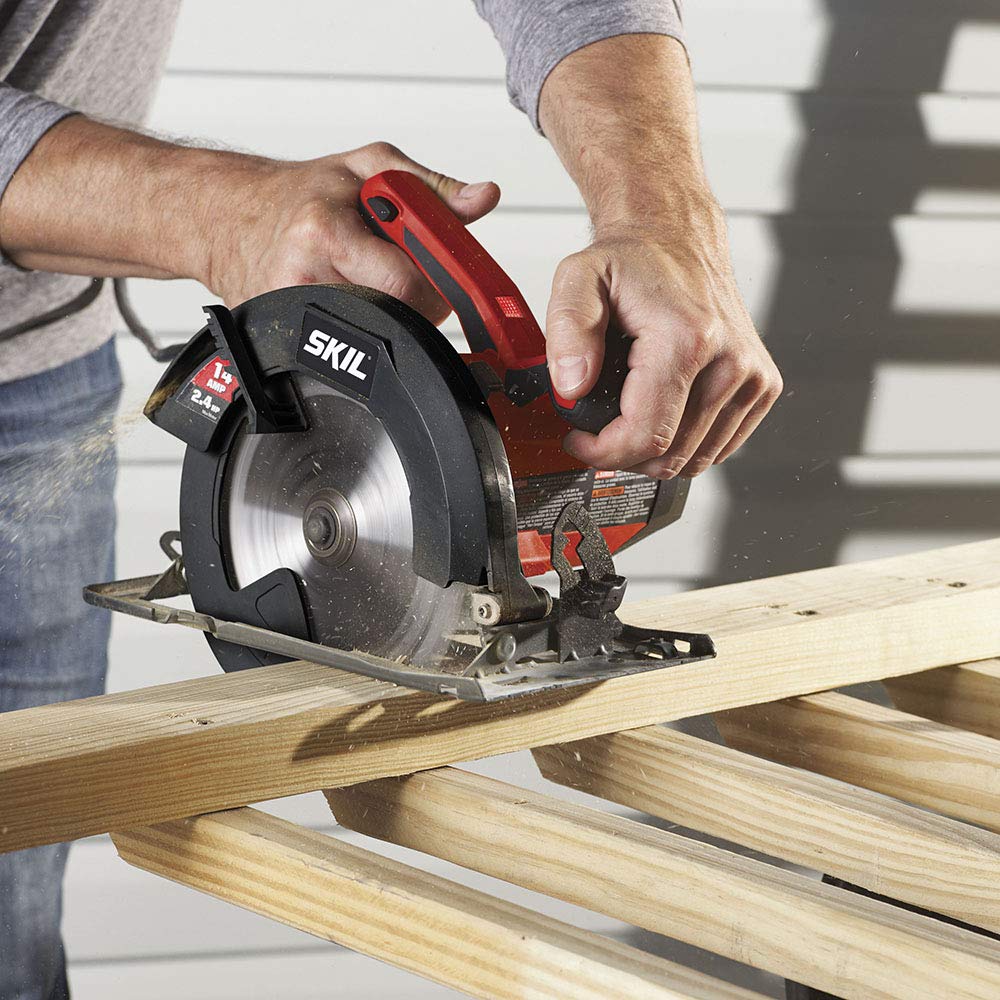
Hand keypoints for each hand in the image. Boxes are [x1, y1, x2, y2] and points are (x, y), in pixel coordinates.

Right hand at [203, 142, 499, 320]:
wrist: (228, 217)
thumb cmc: (302, 193)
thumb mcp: (368, 167)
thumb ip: (430, 186)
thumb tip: (482, 198)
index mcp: (324, 231)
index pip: (406, 285)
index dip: (432, 284)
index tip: (432, 270)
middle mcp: (303, 276)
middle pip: (395, 317)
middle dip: (415, 300)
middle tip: (402, 272)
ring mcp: (289, 312)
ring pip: (376, 335)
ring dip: (389, 312)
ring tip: (369, 278)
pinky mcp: (283, 335)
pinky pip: (346, 342)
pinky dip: (361, 323)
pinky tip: (347, 295)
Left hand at [544, 205, 781, 478]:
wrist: (678, 240)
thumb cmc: (634, 261)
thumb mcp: (578, 280)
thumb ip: (567, 331)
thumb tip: (572, 385)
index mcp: (688, 339)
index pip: (647, 436)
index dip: (604, 453)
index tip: (579, 440)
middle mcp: (731, 361)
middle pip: (671, 456)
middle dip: (624, 454)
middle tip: (597, 428)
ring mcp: (752, 378)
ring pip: (694, 459)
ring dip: (653, 451)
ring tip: (626, 418)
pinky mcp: (761, 388)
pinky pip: (717, 448)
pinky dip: (683, 443)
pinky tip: (660, 414)